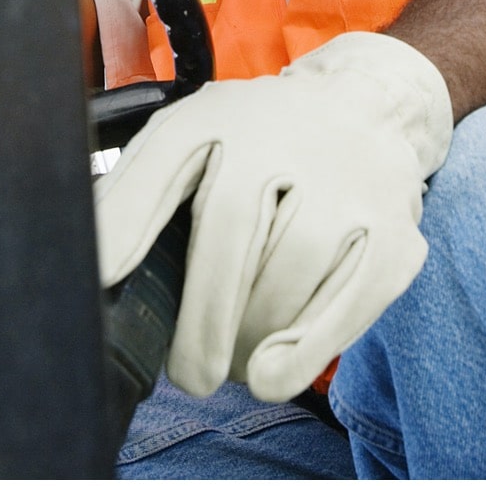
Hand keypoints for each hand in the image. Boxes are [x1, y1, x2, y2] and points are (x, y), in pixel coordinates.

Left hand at [94, 31, 452, 400]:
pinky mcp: (393, 234)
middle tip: (189, 374)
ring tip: (232, 362)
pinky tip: (273, 374)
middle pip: (229, 237)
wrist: (366, 112)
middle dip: (200, 321)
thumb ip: (138, 192)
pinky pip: (348, 305)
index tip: (101, 274)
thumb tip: (92, 264)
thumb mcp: (191, 140)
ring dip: (248, 340)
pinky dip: (306, 350)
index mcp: (218, 116)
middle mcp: (284, 138)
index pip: (164, 163)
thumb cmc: (259, 144)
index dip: (128, 219)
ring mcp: (345, 185)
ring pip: (286, 279)